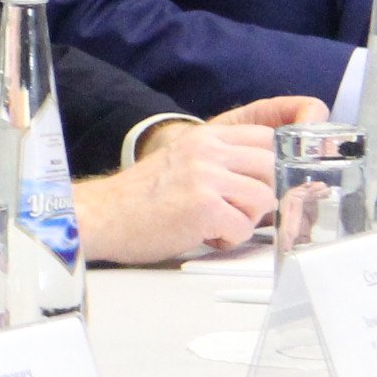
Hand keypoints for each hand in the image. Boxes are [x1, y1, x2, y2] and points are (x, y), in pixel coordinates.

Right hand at [79, 98, 313, 263]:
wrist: (101, 216)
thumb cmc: (140, 199)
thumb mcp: (183, 162)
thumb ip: (221, 161)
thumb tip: (267, 177)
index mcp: (204, 137)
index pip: (266, 138)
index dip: (275, 165)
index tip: (269, 184)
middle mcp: (207, 150)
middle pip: (271, 168)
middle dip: (261, 197)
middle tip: (236, 211)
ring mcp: (206, 176)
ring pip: (263, 198)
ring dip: (244, 219)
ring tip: (215, 224)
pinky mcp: (204, 207)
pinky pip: (243, 228)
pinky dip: (228, 239)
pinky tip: (203, 235)